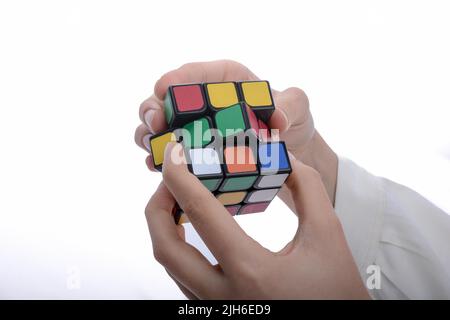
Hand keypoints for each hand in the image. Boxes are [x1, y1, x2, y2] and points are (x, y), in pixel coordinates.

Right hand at [135, 60, 337, 204]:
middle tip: (155, 125)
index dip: (174, 79)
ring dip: (150, 138)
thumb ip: (291, 105)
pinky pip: (170, 156)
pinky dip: (161, 162)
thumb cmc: (291, 117)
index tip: (162, 88)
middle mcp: (202, 103)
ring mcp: (194, 129)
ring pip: (159, 129)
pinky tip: (159, 171)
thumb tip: (278, 120)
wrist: (291, 147)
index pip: (193, 74)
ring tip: (153, 151)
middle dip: (153, 111)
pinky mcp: (194, 153)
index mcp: (223, 80)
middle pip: (165, 101)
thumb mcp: (298, 107)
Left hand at [145, 143, 368, 298]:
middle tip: (169, 180)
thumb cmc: (338, 291)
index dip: (179, 177)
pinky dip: (180, 249)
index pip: (201, 214)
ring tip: (180, 200)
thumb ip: (307, 188)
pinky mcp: (218, 314)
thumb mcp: (328, 234)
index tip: (173, 153)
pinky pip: (184, 279)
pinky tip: (195, 231)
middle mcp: (224, 297)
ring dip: (166, 229)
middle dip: (158, 207)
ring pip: (171, 267)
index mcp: (251, 271)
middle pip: (166, 248)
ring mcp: (217, 310)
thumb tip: (281, 156)